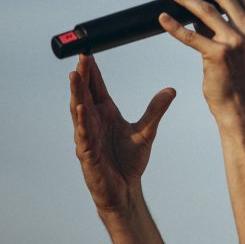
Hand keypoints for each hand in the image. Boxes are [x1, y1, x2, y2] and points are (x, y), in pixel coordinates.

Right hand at [69, 55, 175, 217]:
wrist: (126, 190)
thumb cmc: (129, 161)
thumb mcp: (146, 131)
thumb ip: (155, 110)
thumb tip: (170, 90)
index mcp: (105, 114)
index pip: (96, 88)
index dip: (92, 72)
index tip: (88, 53)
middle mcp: (93, 123)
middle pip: (85, 95)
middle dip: (82, 76)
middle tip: (81, 56)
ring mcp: (87, 138)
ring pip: (79, 111)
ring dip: (76, 94)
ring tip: (74, 76)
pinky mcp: (88, 155)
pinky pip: (83, 135)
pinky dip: (82, 121)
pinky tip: (81, 108)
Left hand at [158, 0, 244, 122]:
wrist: (241, 108)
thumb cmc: (240, 80)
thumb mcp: (244, 50)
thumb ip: (227, 29)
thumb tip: (200, 13)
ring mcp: (234, 43)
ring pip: (204, 11)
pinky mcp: (216, 55)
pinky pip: (190, 35)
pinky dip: (173, 25)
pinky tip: (163, 19)